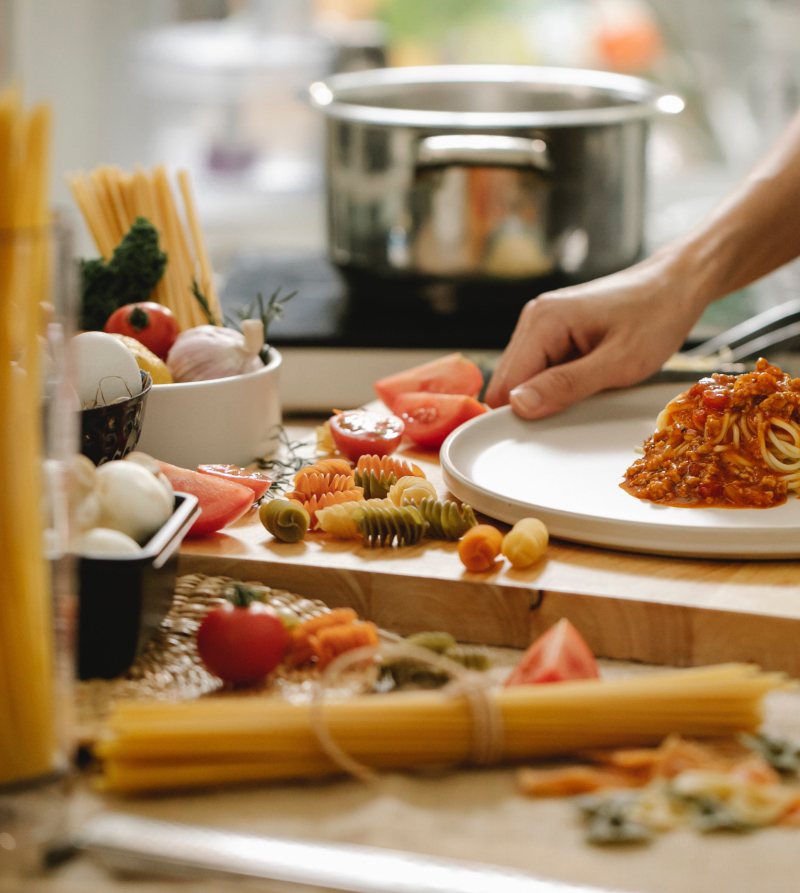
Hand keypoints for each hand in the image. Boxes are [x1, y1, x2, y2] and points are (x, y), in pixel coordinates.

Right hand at [485, 253, 707, 418]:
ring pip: (525, 378)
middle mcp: (534, 318)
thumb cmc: (657, 316)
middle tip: (581, 406)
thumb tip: (518, 405)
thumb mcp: (619, 362)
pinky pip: (542, 368)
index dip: (521, 413)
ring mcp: (542, 323)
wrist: (678, 284)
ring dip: (550, 393)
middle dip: (536, 403)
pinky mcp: (554, 331)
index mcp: (543, 321)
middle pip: (509, 382)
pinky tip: (589, 377)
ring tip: (591, 387)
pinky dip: (559, 382)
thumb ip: (566, 385)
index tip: (552, 427)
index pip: (505, 385)